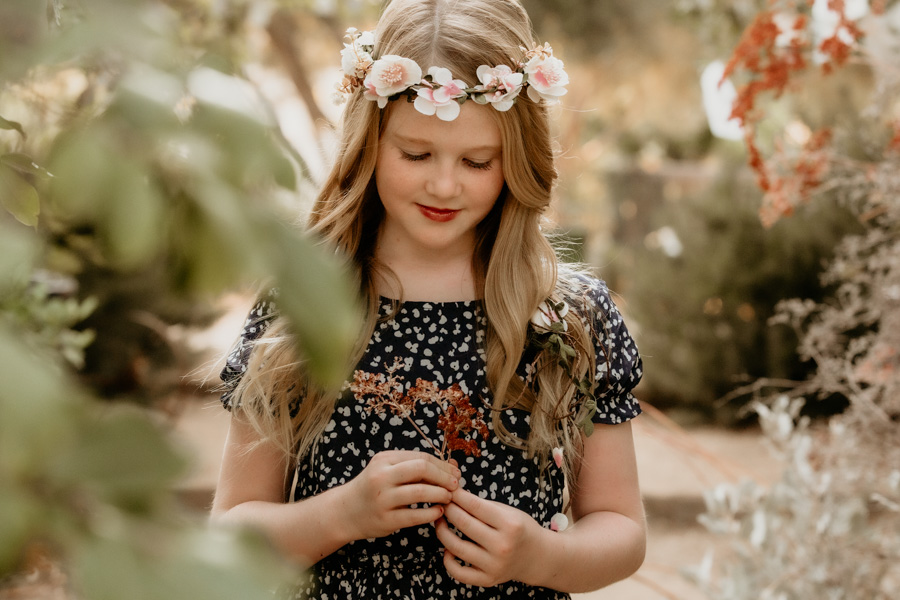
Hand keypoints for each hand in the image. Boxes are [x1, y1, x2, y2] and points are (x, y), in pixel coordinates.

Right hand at [341, 450, 459, 540]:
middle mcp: (381, 476)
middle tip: (455, 485)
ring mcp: (382, 499)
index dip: (442, 465)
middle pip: (421, 469)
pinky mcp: (385, 520)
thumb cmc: (373, 488)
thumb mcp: (388, 470)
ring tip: (448, 498)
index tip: (455, 473)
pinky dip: (431, 513)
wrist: (345, 511)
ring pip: (420, 492)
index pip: (421, 457)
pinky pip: (414, 516)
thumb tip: (453, 466)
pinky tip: (438, 512)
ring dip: (440, 495)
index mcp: (384, 460)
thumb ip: (416, 467)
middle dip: (444, 477)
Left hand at [435, 487, 546, 586]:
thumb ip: (482, 506)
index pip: (474, 505)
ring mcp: (494, 565)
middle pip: (463, 523)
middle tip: (441, 502)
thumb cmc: (520, 529)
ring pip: (456, 547)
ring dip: (442, 531)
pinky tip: (448, 549)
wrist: (536, 556)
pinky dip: (448, 560)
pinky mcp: (488, 580)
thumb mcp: (508, 511)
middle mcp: (502, 546)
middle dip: (448, 509)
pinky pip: (459, 573)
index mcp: (510, 524)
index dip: (457, 495)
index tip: (447, 489)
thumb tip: (454, 495)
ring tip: (440, 522)